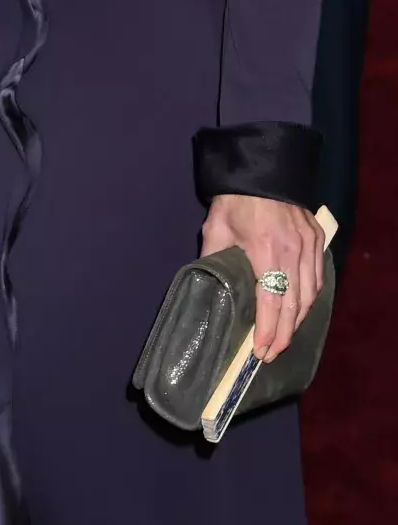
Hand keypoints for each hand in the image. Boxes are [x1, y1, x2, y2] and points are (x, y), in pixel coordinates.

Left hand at [201, 194, 324, 361]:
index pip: (272, 302)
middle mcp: (293, 251)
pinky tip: (298, 309)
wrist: (261, 170)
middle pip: (295, 306)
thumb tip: (206, 291)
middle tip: (270, 354)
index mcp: (265, 250)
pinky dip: (310, 299)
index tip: (260, 352)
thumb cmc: (234, 201)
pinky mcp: (317, 239)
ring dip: (298, 321)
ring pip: (310, 295)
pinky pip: (318, 278)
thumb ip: (213, 261)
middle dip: (284, 335)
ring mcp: (309, 245)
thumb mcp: (215, 230)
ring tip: (283, 337)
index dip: (268, 332)